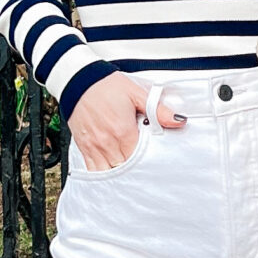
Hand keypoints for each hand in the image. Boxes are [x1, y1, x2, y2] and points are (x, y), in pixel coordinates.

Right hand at [68, 72, 185, 170]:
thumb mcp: (136, 93)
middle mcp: (108, 143)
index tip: (157, 163)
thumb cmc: (106, 87)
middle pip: (126, 170)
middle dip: (137, 172)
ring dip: (121, 176)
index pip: (141, 159)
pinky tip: (114, 174)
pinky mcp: (84, 149)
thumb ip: (158, 110)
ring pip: (110, 174)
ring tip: (132, 175)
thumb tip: (177, 120)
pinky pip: (94, 171)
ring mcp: (94, 148)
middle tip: (147, 171)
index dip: (151, 163)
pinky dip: (105, 176)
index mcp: (123, 131)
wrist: (79, 82)